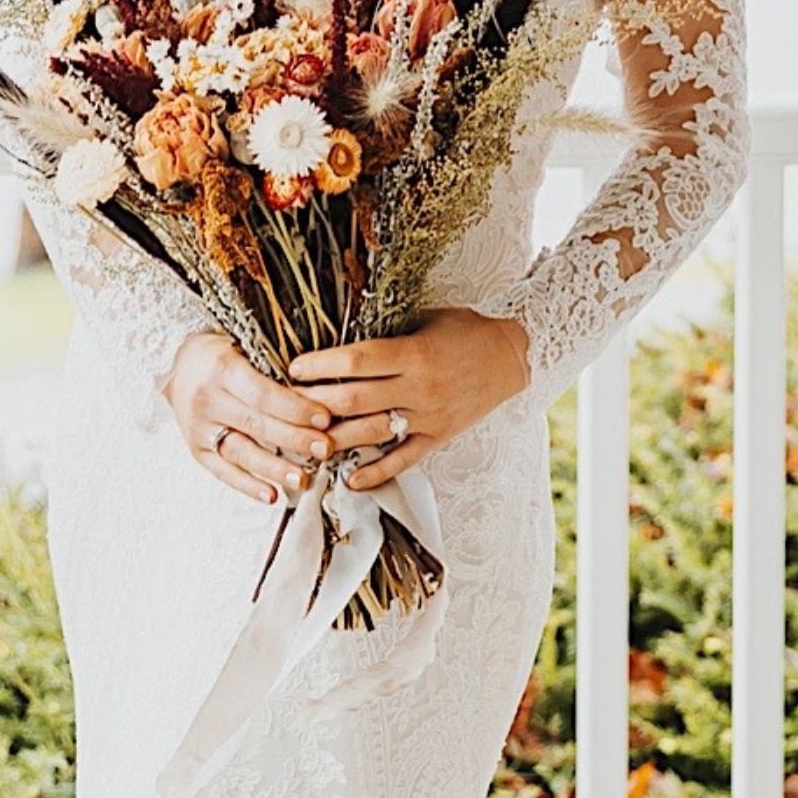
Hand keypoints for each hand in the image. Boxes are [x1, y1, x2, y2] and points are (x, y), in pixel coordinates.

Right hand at [164, 328, 332, 504]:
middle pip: (257, 425)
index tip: (325, 418)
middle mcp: (208, 400)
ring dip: (275, 469)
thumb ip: (275, 363)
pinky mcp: (196, 449)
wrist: (176, 364)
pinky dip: (248, 485)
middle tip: (326, 449)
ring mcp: (200, 428)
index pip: (264, 395)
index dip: (296, 409)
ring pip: (241, 452)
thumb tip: (321, 384)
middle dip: (295, 439)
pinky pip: (223, 471)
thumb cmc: (221, 353)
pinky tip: (273, 495)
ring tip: (304, 480)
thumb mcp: (244, 344)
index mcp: (223, 369)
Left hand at [288, 311, 531, 490]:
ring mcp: (428, 416)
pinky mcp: (437, 436)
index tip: (293, 367)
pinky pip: (403, 460)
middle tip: (284, 403)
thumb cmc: (466, 330)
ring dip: (333, 439)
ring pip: (371, 433)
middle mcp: (419, 388)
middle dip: (314, 403)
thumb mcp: (427, 317)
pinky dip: (376, 473)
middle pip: (354, 399)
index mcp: (414, 353)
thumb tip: (338, 330)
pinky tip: (349, 480)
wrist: (512, 357)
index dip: (321, 365)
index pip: (357, 360)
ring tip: (302, 440)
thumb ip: (387, 330)